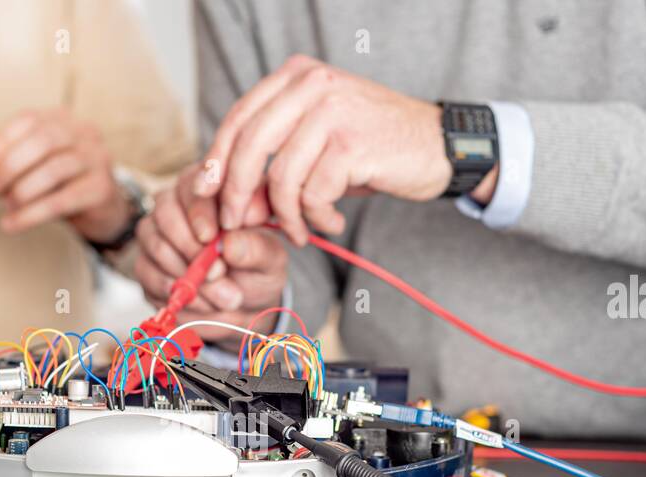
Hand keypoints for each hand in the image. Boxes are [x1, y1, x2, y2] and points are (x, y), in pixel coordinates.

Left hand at [0, 108, 129, 243]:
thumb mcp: (25, 176)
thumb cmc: (58, 185)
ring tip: (8, 207)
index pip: (27, 121)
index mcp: (59, 119)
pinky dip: (32, 214)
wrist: (102, 208)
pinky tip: (13, 223)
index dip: (0, 141)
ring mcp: (95, 159)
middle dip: (10, 166)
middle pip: (42, 141)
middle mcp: (81, 133)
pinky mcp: (101, 188)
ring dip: (22, 191)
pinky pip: (62, 200)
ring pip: (53, 170)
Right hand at [134, 165, 286, 344]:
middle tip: (218, 274)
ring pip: (155, 245)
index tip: (211, 238)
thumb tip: (229, 243)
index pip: (192, 185)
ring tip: (220, 295)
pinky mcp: (145, 264)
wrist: (242, 303)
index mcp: (209, 190)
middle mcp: (176, 205)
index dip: (199, 211)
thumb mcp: (268, 260)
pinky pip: (147, 273)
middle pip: (165, 213)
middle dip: (190, 247)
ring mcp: (155, 234)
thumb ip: (254, 249)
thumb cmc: (256, 269)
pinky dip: (174, 291)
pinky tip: (201, 301)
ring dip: (187, 275)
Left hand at [195, 55, 456, 244]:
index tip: (208, 195)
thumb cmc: (372, 149)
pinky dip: (317, 218)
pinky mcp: (352, 143)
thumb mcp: (317, 144)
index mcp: (296, 76)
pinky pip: (313, 193)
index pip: (238, 119)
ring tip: (303, 230)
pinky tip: (332, 220)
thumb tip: (229, 201)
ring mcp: (333, 111)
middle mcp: (312, 84)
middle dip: (238, 194)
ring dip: (287, 216)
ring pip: (281, 177)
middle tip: (239, 225)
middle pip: (251, 146)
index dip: (217, 161)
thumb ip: (274, 162)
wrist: (438, 147)